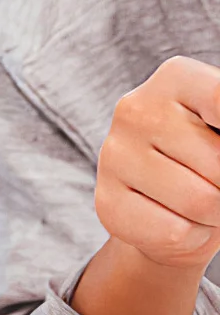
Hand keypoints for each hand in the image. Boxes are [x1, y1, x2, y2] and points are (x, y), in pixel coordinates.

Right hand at [96, 57, 219, 268]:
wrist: (175, 207)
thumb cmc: (215, 160)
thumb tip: (219, 164)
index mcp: (176, 78)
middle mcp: (134, 109)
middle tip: (217, 180)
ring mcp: (113, 155)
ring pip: (202, 202)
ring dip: (215, 214)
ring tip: (201, 201)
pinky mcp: (106, 202)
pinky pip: (175, 232)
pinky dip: (192, 236)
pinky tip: (177, 219)